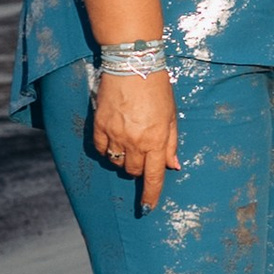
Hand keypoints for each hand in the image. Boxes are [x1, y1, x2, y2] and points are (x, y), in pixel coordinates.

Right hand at [91, 67, 177, 210]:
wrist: (132, 64)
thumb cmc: (157, 88)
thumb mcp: (171, 115)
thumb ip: (171, 143)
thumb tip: (173, 166)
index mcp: (156, 141)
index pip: (153, 177)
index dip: (150, 196)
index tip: (146, 208)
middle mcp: (135, 142)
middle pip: (132, 171)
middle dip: (137, 169)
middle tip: (140, 153)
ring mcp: (116, 135)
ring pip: (116, 162)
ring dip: (122, 159)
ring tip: (127, 141)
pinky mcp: (100, 126)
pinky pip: (101, 149)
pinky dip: (107, 149)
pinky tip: (112, 137)